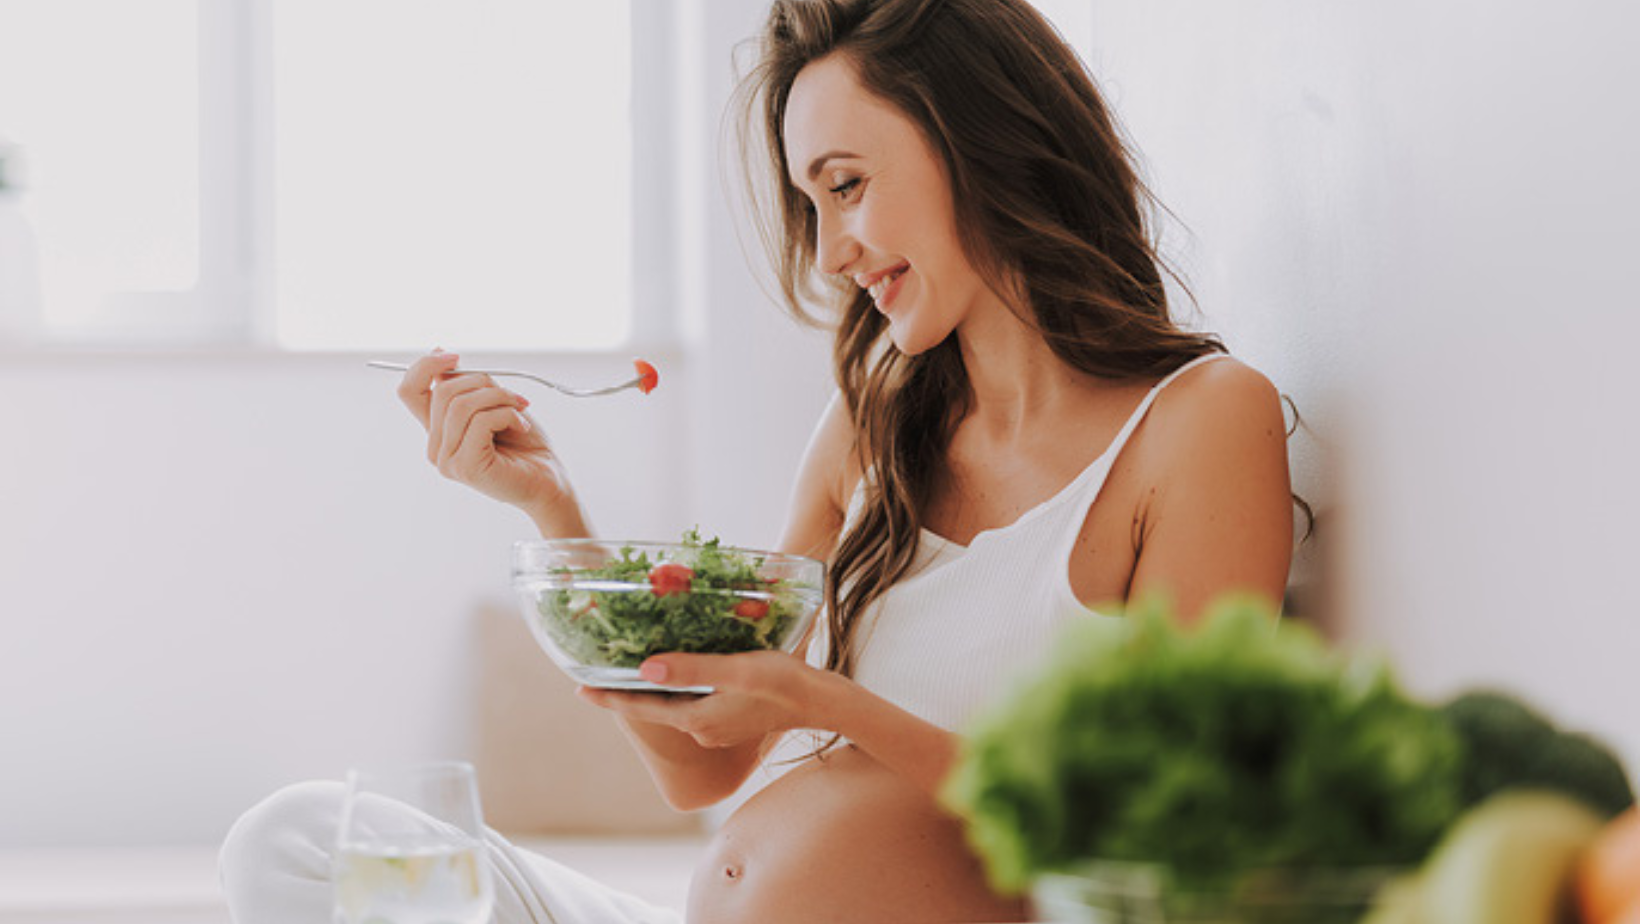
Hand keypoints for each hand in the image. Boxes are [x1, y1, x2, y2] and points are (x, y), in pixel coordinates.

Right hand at [396, 351, 579, 526]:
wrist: (548, 481)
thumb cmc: (525, 445)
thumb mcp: (494, 404)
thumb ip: (467, 386)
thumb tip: (440, 355)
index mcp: (438, 431)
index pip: (409, 391)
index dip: (426, 366)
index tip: (454, 356)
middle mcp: (436, 448)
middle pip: (442, 392)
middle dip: (483, 382)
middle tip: (514, 396)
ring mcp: (447, 460)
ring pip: (461, 404)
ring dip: (499, 397)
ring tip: (520, 409)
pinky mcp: (465, 467)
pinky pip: (480, 421)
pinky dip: (507, 414)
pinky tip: (521, 426)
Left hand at [577, 651, 833, 749]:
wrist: (823, 702)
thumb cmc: (783, 682)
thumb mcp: (736, 670)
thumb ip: (691, 669)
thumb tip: (644, 668)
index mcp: (697, 719)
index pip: (642, 709)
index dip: (609, 699)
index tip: (578, 690)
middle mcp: (701, 729)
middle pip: (654, 709)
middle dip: (626, 692)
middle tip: (597, 672)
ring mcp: (716, 728)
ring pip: (674, 707)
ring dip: (654, 689)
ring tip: (630, 667)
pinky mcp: (730, 720)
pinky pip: (694, 705)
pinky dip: (679, 689)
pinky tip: (677, 672)